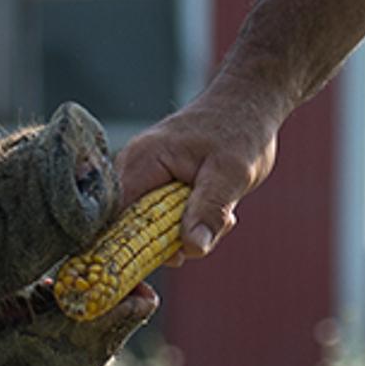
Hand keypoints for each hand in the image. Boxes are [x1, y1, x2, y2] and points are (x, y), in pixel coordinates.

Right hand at [112, 77, 295, 262]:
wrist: (250, 103)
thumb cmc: (241, 130)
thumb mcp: (232, 174)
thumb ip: (209, 210)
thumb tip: (192, 249)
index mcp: (142, 162)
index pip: (114, 219)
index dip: (126, 249)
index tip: (163, 263)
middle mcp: (134, 168)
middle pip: (131, 227)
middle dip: (172, 241)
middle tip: (212, 231)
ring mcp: (145, 174)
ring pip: (152, 225)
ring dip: (188, 231)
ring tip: (223, 214)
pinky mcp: (158, 181)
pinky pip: (164, 215)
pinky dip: (190, 221)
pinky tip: (217, 208)